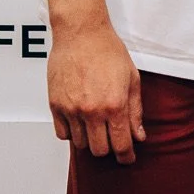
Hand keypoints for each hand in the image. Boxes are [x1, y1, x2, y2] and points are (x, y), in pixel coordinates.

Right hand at [47, 22, 144, 162]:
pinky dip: (72, 133)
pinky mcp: (55, 105)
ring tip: (96, 126)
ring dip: (90, 140)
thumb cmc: (109, 52)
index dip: (126, 156)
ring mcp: (71, 110)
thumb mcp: (132, 79)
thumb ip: (135, 111)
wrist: (81, 34)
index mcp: (114, 105)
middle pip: (99, 150)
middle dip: (109, 148)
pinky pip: (62, 134)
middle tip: (113, 139)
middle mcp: (92, 111)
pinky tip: (80, 122)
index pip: (120, 145)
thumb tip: (139, 136)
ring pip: (80, 144)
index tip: (127, 159)